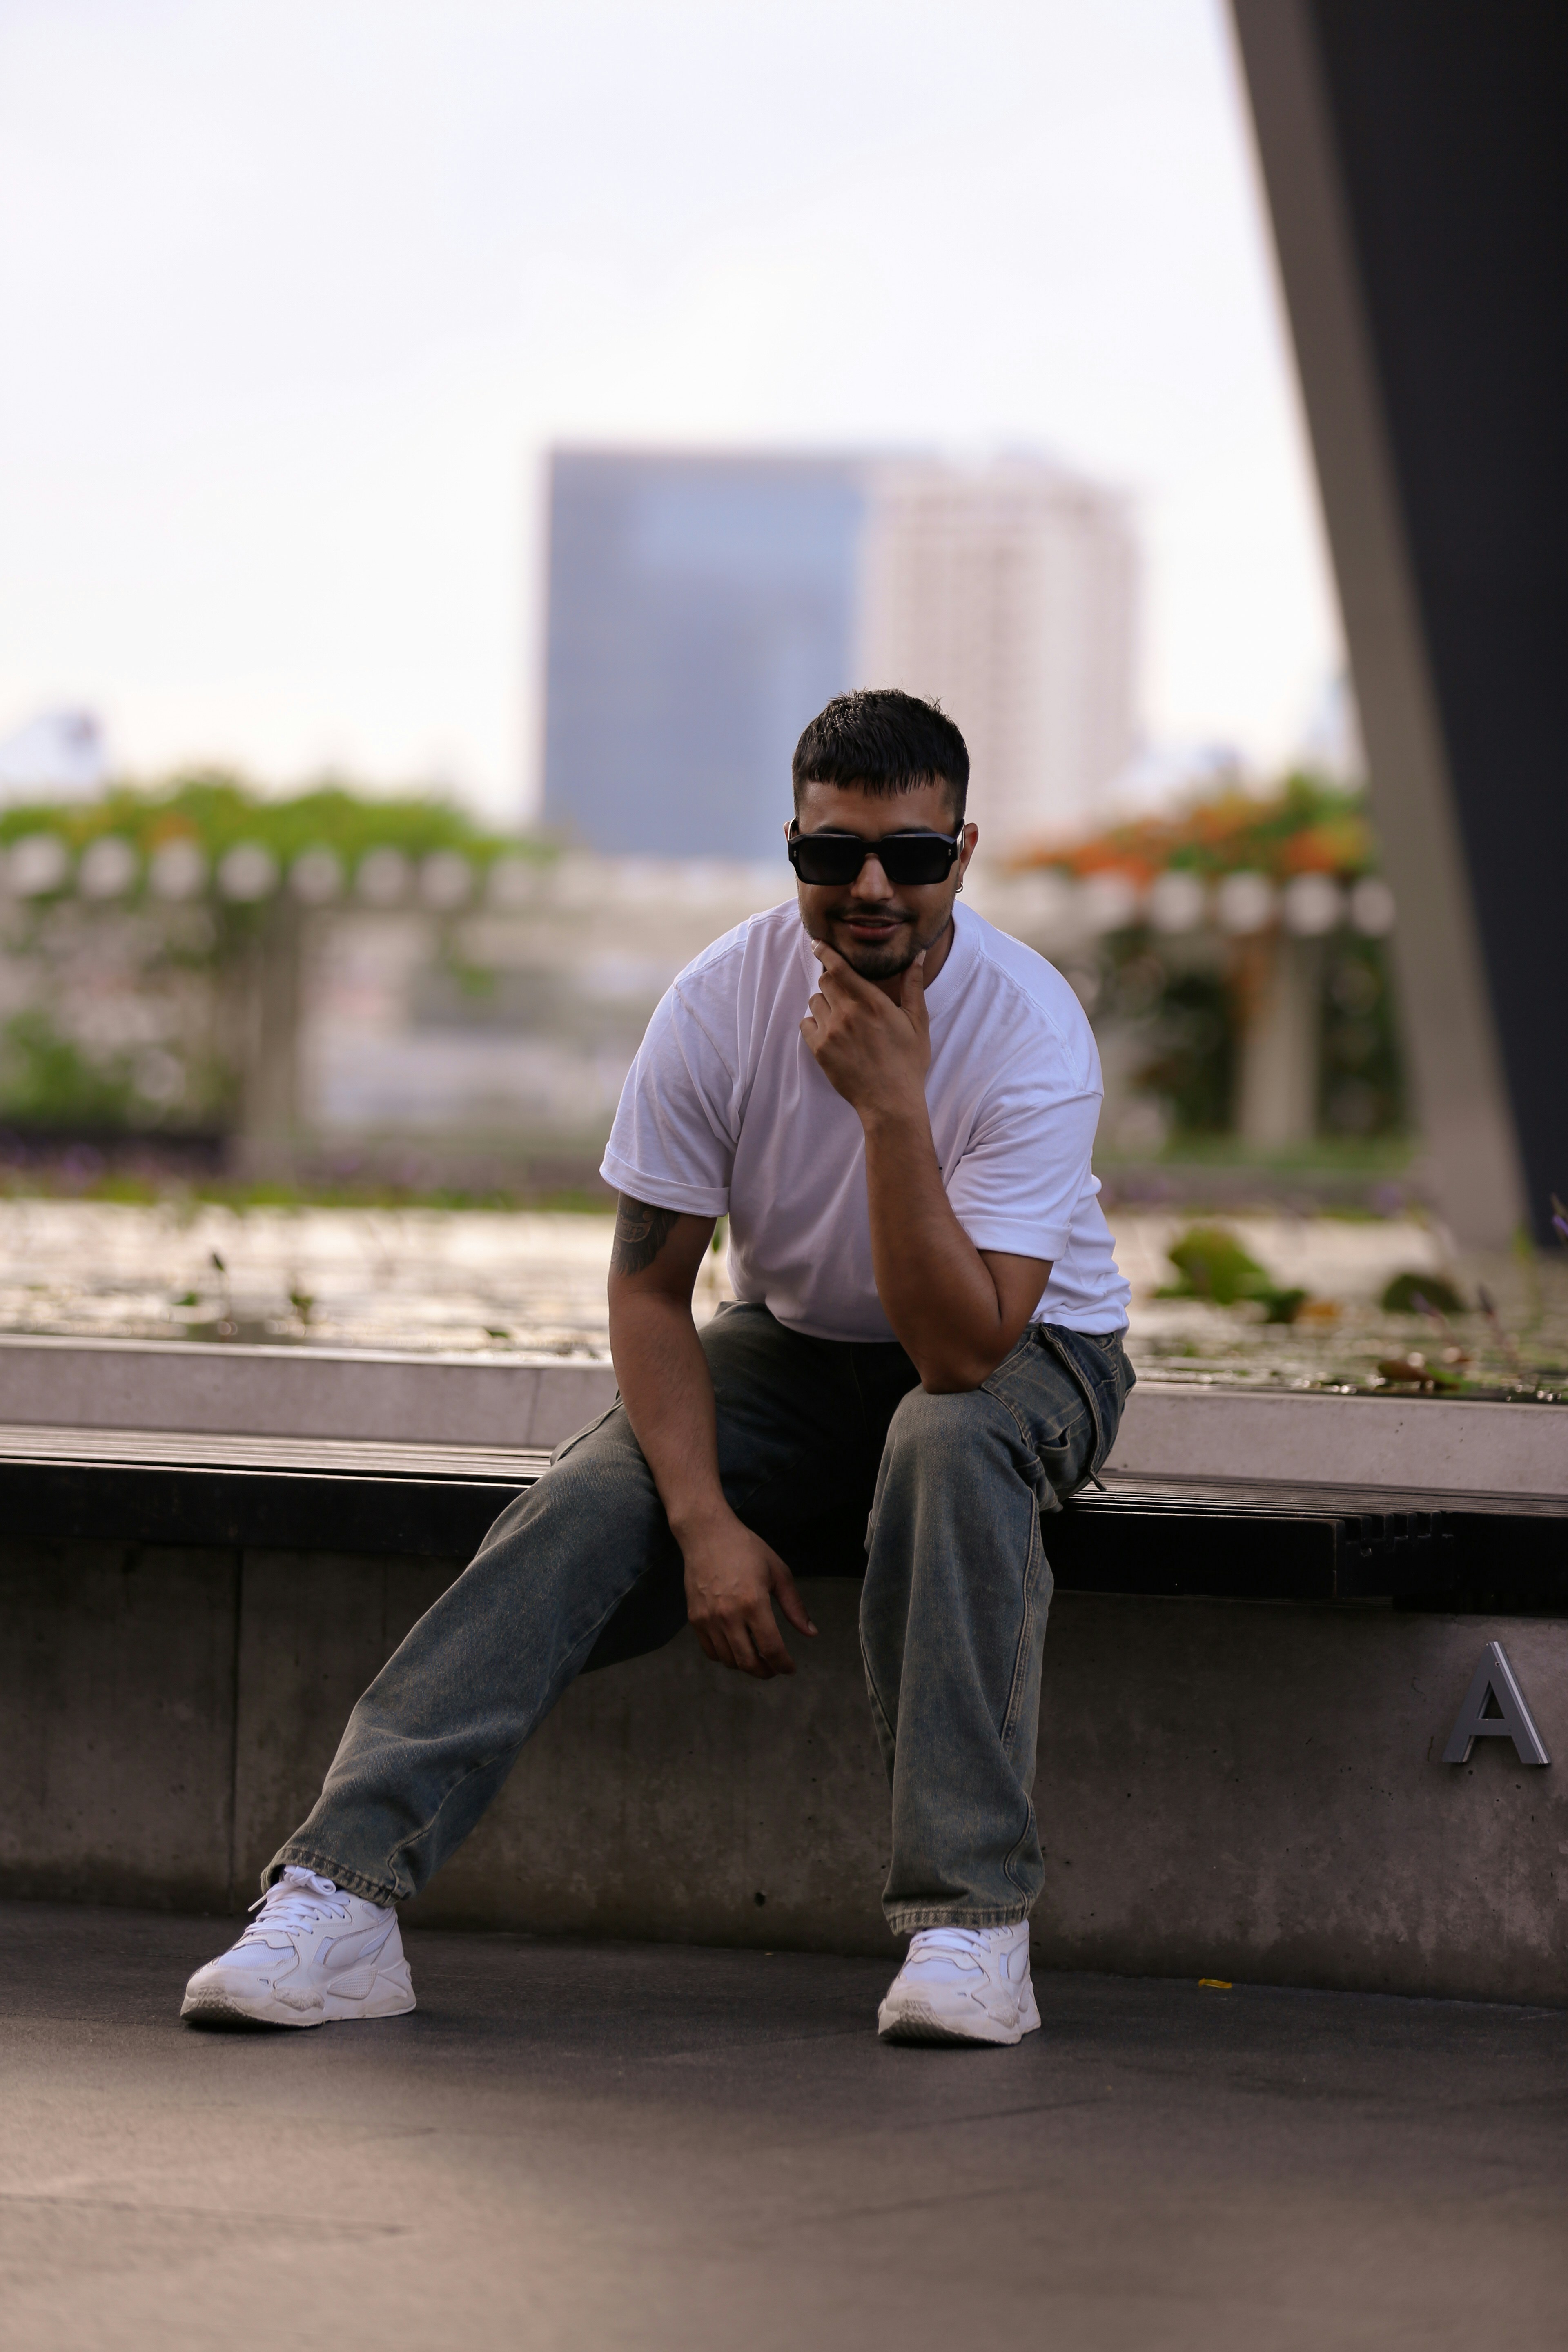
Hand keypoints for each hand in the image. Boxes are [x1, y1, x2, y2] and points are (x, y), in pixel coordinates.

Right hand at [682, 1514, 816, 1678]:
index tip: (790, 1668)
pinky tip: (736, 1648)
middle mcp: (728, 1616)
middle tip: (774, 1668)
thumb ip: (795, 1606)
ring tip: (757, 1658)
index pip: (771, 1648)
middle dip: (766, 1672)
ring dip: (746, 1666)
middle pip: (748, 1662)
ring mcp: (708, 1619)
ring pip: (728, 1660)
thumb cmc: (746, 1549)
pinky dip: (725, 1657)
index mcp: (754, 1603)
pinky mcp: (694, 1619)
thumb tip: (811, 1633)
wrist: (707, 1535)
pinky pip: (710, 1651)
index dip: (784, 1665)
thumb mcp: (778, 1572)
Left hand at [800, 943, 930, 1118]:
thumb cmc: (908, 1063)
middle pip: (825, 981)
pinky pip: (806, 1024)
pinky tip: (831, 1034)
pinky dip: (814, 1024)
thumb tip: (916, 956)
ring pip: (815, 1001)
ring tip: (842, 1019)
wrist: (891, 1102)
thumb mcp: (918, 1023)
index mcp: (873, 1002)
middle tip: (846, 995)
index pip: (840, 967)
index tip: (817, 943)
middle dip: (833, 982)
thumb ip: (913, 986)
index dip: (826, 951)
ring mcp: (831, 1032)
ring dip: (825, 1003)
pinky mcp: (820, 1050)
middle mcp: (848, 1013)